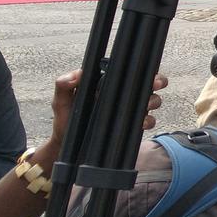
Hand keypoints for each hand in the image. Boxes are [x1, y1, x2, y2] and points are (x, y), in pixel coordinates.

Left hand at [47, 72, 165, 146]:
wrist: (69, 147)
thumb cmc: (65, 122)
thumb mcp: (60, 102)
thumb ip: (63, 86)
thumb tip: (78, 74)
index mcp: (106, 84)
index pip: (127, 72)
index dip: (140, 69)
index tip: (145, 71)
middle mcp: (120, 95)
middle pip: (145, 83)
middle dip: (156, 82)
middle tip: (154, 85)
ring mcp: (127, 109)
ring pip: (151, 100)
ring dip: (153, 101)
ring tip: (146, 106)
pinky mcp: (130, 124)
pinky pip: (147, 120)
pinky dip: (148, 121)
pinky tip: (141, 123)